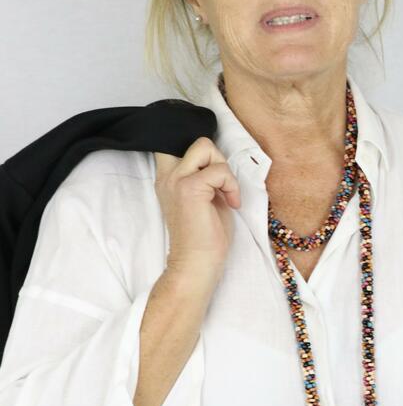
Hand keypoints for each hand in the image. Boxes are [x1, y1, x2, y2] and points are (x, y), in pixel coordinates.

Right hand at [154, 136, 240, 283]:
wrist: (197, 263)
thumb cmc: (204, 237)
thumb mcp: (202, 198)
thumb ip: (203, 176)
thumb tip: (217, 161)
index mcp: (168, 179)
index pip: (172, 143)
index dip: (198, 148)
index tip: (212, 168)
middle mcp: (168, 176)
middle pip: (197, 141)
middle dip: (218, 158)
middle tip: (221, 185)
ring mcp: (177, 180)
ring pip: (206, 147)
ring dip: (224, 169)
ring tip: (226, 194)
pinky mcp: (191, 188)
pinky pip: (220, 170)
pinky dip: (232, 185)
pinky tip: (232, 203)